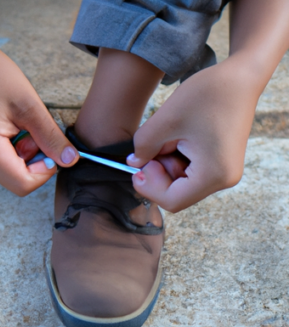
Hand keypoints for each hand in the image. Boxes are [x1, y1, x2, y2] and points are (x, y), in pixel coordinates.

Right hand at [0, 37, 78, 194]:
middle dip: (34, 161)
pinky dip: (13, 151)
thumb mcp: (30, 106)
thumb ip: (51, 138)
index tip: (52, 148)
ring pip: (9, 172)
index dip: (44, 171)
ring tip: (22, 125)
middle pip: (16, 180)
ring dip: (24, 155)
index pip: (23, 185)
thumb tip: (70, 161)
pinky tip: (12, 127)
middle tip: (35, 132)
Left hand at [127, 61, 257, 211]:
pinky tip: (179, 136)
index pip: (172, 200)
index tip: (139, 165)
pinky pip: (190, 171)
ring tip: (170, 134)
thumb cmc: (207, 94)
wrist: (240, 77)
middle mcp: (223, 179)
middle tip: (155, 143)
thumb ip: (144, 147)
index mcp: (214, 174)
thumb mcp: (165, 121)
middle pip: (177, 193)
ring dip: (167, 162)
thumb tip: (134, 163)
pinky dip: (177, 157)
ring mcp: (224, 171)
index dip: (149, 186)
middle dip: (158, 171)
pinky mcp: (220, 162)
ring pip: (181, 182)